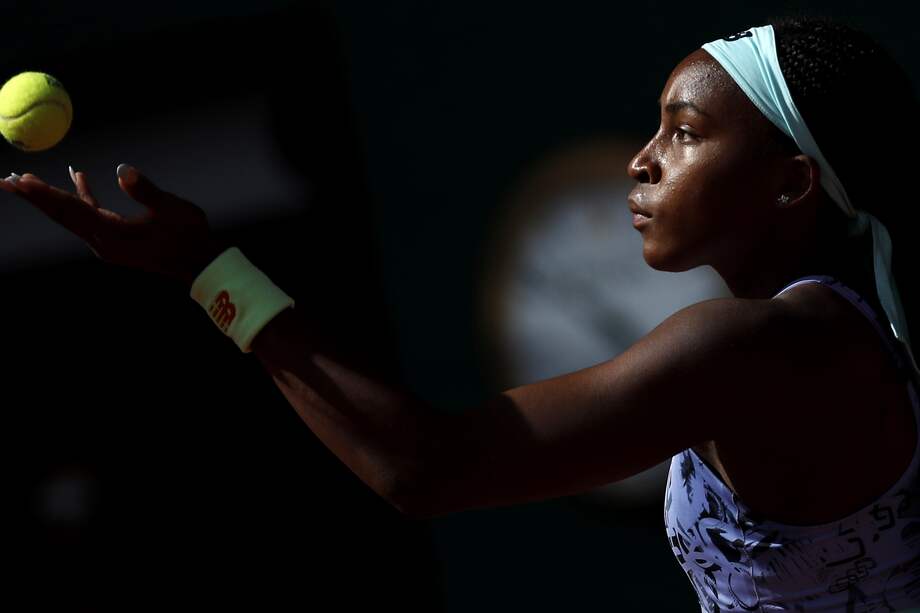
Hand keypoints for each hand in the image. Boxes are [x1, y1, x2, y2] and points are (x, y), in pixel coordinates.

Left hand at [0, 164, 225, 286]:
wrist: (201, 264)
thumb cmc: (190, 237)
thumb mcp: (173, 210)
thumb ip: (146, 190)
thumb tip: (122, 169)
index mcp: (115, 236)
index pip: (73, 211)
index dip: (46, 195)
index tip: (22, 181)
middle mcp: (104, 243)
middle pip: (62, 216)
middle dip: (34, 198)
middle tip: (5, 181)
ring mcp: (108, 244)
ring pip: (71, 217)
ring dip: (49, 199)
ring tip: (24, 181)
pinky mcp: (115, 241)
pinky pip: (90, 217)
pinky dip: (80, 198)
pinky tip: (77, 177)